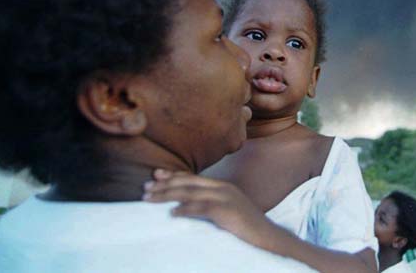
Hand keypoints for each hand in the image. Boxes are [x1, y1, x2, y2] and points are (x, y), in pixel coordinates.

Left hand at [143, 169, 273, 247]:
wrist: (269, 239)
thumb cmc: (247, 229)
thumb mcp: (228, 212)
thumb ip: (211, 206)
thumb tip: (188, 208)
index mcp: (223, 187)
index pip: (193, 178)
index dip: (173, 175)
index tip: (155, 175)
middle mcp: (223, 188)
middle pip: (189, 183)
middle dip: (165, 184)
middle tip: (145, 187)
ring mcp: (227, 198)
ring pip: (191, 192)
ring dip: (168, 195)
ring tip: (150, 198)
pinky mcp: (228, 211)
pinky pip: (202, 208)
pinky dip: (185, 209)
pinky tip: (172, 213)